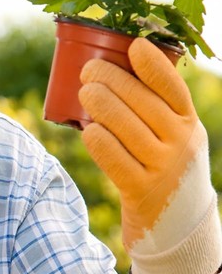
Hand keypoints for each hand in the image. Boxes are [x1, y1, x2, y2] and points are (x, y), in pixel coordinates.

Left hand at [78, 38, 221, 273]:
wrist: (178, 228)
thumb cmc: (165, 171)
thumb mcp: (173, 139)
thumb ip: (154, 112)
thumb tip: (111, 75)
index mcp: (189, 125)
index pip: (173, 89)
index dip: (153, 66)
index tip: (134, 46)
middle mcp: (181, 144)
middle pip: (143, 103)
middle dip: (113, 80)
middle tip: (89, 71)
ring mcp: (163, 168)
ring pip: (127, 127)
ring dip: (102, 104)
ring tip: (85, 91)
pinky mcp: (142, 191)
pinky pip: (116, 160)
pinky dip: (100, 141)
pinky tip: (87, 129)